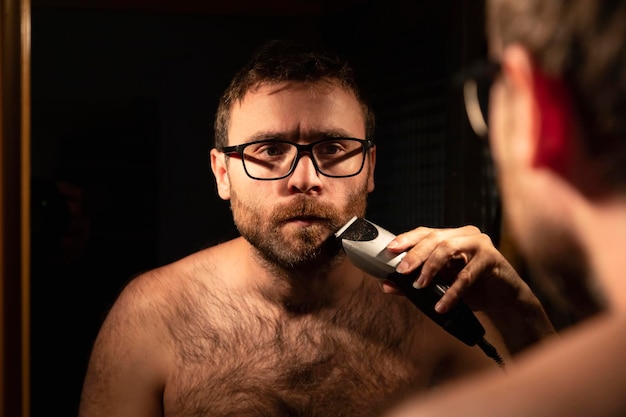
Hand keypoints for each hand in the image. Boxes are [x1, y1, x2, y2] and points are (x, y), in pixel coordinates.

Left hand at [384, 225, 555, 352]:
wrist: (504, 303)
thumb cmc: (472, 290)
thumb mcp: (440, 287)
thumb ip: (414, 284)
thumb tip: (386, 285)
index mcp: (451, 236)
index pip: (425, 232)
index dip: (406, 239)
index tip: (390, 250)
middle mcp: (465, 235)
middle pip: (434, 238)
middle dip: (415, 254)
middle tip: (401, 271)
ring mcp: (480, 243)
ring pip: (448, 248)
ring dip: (431, 268)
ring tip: (419, 286)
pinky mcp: (492, 258)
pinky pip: (467, 274)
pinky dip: (452, 291)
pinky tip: (442, 305)